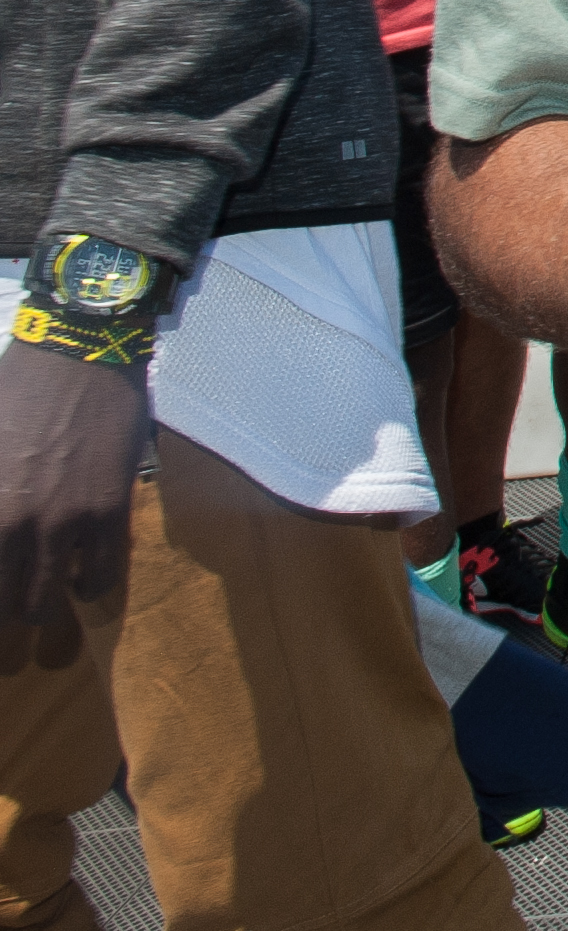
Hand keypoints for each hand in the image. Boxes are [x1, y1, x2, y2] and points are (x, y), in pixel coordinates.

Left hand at [0, 344, 150, 667]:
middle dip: (4, 640)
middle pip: (4, 605)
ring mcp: (65, 520)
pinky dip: (89, 590)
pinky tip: (84, 589)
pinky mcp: (109, 509)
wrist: (77, 355)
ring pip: (46, 600)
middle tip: (9, 660)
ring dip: (41, 620)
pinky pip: (101, 573)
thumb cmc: (11, 396)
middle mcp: (16, 525)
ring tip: (42, 632)